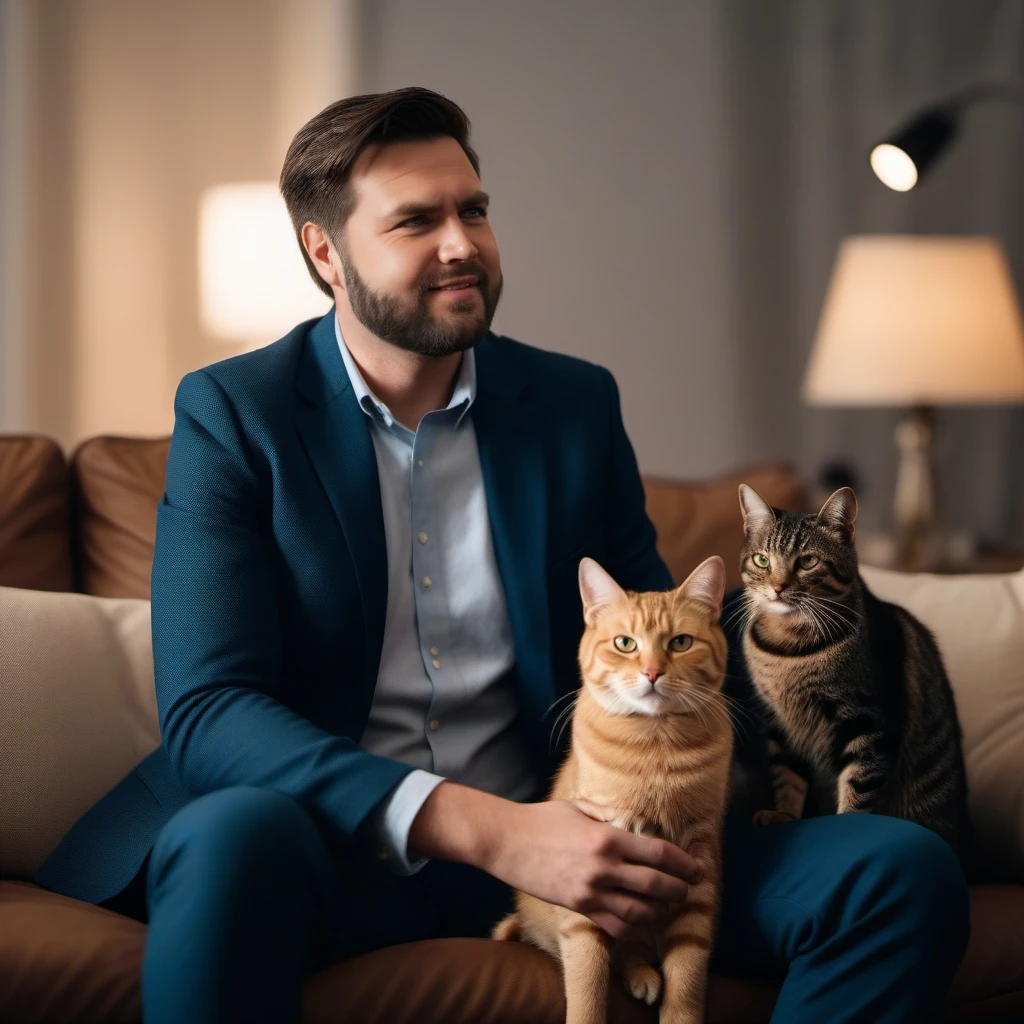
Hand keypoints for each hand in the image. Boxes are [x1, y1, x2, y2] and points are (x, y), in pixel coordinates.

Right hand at [408, 783, 700, 939]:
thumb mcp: (580, 807)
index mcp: (608, 837)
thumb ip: (608, 815)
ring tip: (667, 907)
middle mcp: (605, 866)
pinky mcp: (579, 907)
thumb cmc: (542, 819)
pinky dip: (635, 928)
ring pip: (641, 911)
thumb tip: (633, 821)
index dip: (684, 863)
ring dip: (661, 912)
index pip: (659, 854)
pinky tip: (641, 923)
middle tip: (688, 890)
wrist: (507, 841)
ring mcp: (592, 890)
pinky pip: (616, 927)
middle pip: (657, 885)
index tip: (696, 868)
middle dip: (680, 890)